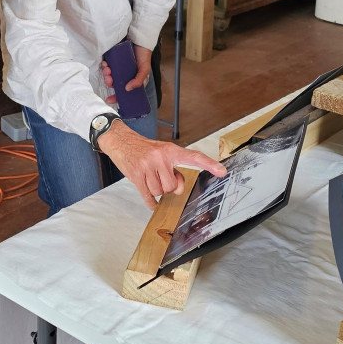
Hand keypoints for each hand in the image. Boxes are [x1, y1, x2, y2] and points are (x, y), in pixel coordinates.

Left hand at [98, 44, 154, 99]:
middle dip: (109, 82)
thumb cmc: (144, 56)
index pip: (123, 92)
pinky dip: (104, 66)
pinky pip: (107, 65)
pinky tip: (105, 63)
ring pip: (109, 75)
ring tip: (107, 69)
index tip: (108, 99)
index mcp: (131, 81)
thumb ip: (138, 80)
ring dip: (106, 74)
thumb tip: (127, 89)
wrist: (140, 40)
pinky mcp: (114, 60)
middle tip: (109, 78)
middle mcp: (124, 76)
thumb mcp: (144, 70)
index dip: (115, 97)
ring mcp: (118, 68)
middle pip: (113, 84)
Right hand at [98, 123, 225, 206]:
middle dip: (166, 186)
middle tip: (159, 176)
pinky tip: (151, 201)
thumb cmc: (144, 149)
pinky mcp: (137, 176)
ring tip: (149, 178)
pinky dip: (151, 202)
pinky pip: (148, 196)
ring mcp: (148, 167)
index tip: (222, 171)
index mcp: (171, 150)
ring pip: (160, 192)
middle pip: (172, 186)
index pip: (193, 157)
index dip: (209, 164)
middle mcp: (160, 157)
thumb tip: (177, 188)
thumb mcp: (162, 153)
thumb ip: (174, 169)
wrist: (121, 141)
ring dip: (155, 189)